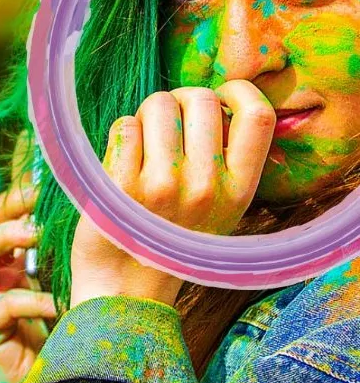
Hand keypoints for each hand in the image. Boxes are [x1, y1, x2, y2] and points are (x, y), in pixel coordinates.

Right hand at [0, 134, 56, 382]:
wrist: (73, 378)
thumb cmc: (78, 321)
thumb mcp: (76, 273)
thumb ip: (73, 244)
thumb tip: (96, 197)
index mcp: (15, 258)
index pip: (3, 213)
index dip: (20, 196)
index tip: (47, 184)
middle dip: (9, 210)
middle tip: (39, 205)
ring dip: (8, 237)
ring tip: (38, 235)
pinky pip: (1, 305)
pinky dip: (31, 300)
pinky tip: (56, 303)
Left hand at [70, 81, 275, 309]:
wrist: (126, 291)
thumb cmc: (172, 237)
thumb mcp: (220, 207)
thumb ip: (226, 158)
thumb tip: (214, 98)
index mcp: (239, 191)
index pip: (259, 116)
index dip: (239, 91)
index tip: (221, 97)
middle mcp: (207, 187)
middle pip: (201, 98)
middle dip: (180, 101)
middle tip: (169, 126)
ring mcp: (164, 186)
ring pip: (159, 104)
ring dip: (147, 115)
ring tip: (145, 145)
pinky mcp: (122, 187)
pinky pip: (125, 125)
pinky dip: (123, 133)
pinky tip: (124, 161)